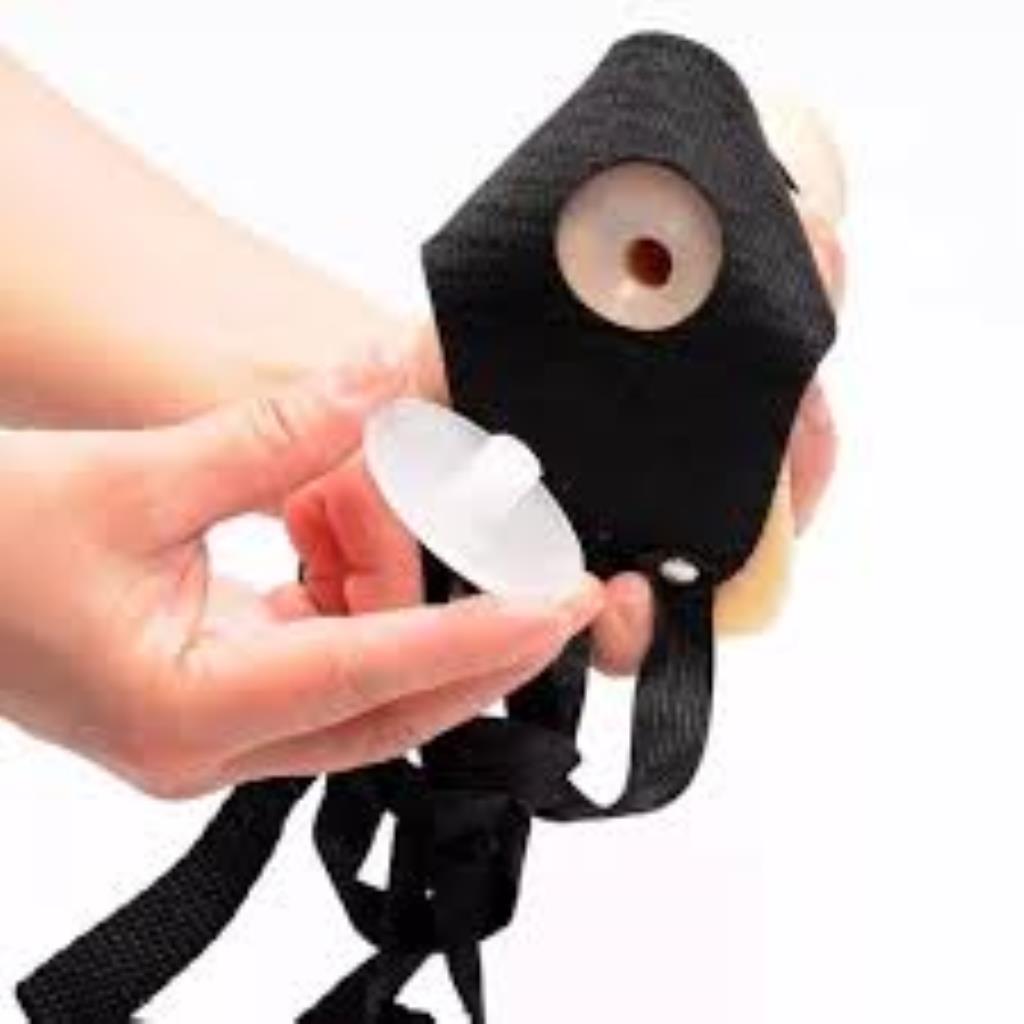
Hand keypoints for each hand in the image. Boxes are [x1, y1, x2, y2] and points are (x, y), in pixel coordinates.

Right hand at [0, 365, 601, 797]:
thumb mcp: (134, 477)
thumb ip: (276, 435)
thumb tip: (387, 381)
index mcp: (185, 709)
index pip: (369, 676)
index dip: (473, 641)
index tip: (556, 609)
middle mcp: (206, 744)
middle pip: (385, 710)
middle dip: (476, 650)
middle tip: (552, 590)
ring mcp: (209, 731)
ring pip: (357, 691)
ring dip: (395, 606)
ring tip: (381, 512)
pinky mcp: (209, 698)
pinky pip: (317, 663)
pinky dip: (350, 602)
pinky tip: (339, 536)